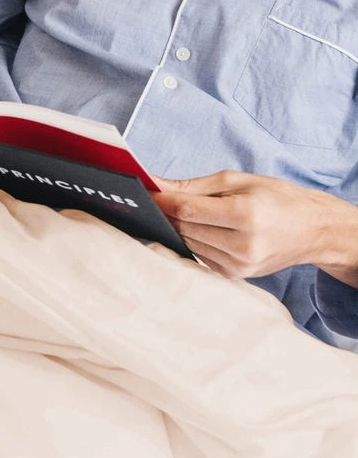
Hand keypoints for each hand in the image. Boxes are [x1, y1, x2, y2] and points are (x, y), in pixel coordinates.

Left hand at [151, 170, 357, 284]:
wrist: (314, 230)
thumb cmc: (277, 199)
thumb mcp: (239, 181)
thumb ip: (194, 186)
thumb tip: (155, 184)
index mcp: (246, 216)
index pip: (187, 210)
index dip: (161, 200)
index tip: (143, 191)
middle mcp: (243, 245)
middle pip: (184, 228)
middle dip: (167, 212)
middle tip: (156, 198)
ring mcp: (239, 266)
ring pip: (188, 243)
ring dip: (179, 227)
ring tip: (182, 212)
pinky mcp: (236, 276)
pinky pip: (200, 255)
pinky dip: (194, 240)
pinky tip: (200, 229)